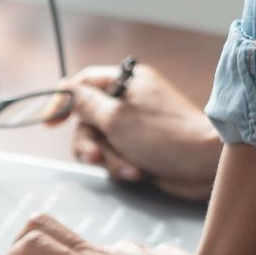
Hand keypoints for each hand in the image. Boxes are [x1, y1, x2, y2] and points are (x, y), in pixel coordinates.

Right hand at [46, 63, 220, 200]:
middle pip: (86, 119)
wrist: (205, 166)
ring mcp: (134, 126)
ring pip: (99, 142)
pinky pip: (114, 157)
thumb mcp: (117, 117)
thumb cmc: (165, 135)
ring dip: (108, 158)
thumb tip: (65, 89)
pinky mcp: (140, 149)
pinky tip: (136, 172)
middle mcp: (130, 101)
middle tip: (95, 156)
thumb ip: (85, 104)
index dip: (63, 101)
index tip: (50, 123)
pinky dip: (121, 166)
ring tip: (127, 168)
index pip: (83, 83)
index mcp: (127, 82)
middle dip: (90, 142)